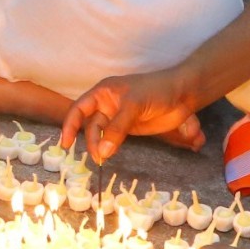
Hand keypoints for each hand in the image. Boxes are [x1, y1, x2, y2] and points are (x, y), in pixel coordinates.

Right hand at [60, 69, 204, 163]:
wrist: (183, 94)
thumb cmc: (156, 90)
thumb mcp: (134, 105)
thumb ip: (118, 128)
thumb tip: (103, 151)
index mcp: (103, 92)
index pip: (79, 108)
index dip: (70, 125)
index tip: (66, 143)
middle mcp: (107, 104)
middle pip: (90, 125)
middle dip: (91, 141)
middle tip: (98, 157)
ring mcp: (118, 116)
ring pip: (102, 134)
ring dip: (101, 146)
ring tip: (103, 158)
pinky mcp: (129, 128)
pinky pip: (114, 139)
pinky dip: (111, 147)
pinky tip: (110, 154)